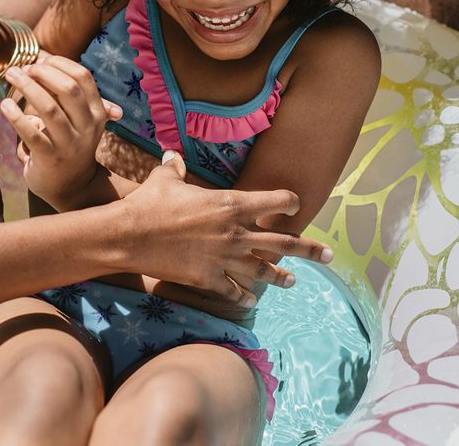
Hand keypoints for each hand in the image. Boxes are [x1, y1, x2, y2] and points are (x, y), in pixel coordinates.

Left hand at [0, 51, 120, 204]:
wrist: (71, 186)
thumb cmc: (68, 144)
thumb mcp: (78, 120)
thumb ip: (65, 94)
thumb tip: (40, 61)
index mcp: (97, 112)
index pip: (83, 77)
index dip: (59, 64)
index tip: (39, 62)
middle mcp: (89, 127)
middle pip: (69, 88)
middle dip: (42, 73)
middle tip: (21, 69)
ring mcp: (71, 144)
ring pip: (50, 108)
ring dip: (27, 88)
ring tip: (10, 78)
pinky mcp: (51, 159)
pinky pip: (32, 133)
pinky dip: (16, 116)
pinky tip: (4, 105)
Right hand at [116, 151, 333, 307]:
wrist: (129, 236)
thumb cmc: (149, 203)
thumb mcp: (165, 179)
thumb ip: (175, 168)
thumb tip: (171, 157)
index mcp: (232, 204)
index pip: (276, 201)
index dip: (289, 202)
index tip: (296, 205)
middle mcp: (235, 233)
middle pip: (283, 242)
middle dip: (309, 248)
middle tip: (329, 255)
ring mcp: (224, 258)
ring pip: (263, 270)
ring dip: (281, 277)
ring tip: (293, 281)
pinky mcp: (208, 279)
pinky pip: (232, 291)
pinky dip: (242, 296)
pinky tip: (249, 301)